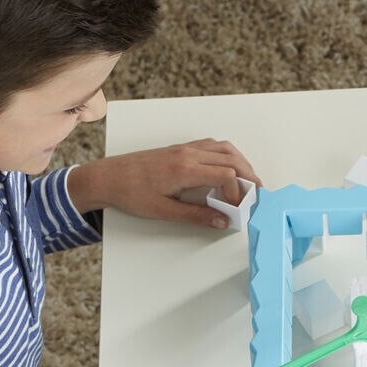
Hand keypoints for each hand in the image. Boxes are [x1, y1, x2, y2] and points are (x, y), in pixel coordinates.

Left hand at [69, 140, 262, 229]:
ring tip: (249, 181)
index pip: (226, 175)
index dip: (239, 192)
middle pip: (232, 159)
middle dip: (250, 177)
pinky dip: (227, 156)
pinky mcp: (181, 149)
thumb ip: (196, 215)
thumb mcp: (164, 211)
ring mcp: (185, 148)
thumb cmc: (130, 193)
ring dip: (241, 163)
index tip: (237, 208)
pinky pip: (212, 146)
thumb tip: (222, 221)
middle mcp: (188, 154)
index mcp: (185, 169)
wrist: (108, 178)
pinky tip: (228, 169)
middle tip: (258, 195)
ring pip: (225, 149)